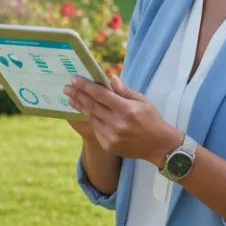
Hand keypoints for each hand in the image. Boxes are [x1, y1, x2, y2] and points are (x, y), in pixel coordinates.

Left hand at [63, 76, 180, 165]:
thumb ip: (124, 91)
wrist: (159, 146)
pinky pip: (95, 129)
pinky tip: (83, 112)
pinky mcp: (108, 145)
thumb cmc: (151, 119)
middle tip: (67, 88)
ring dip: (80, 107)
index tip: (75, 79)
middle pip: (92, 106)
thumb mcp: (142, 101)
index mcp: (126, 109)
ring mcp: (111, 136)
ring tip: (71, 99)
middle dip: (78, 95)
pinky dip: (89, 119)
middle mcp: (117, 123)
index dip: (86, 86)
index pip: (101, 94)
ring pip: (91, 118)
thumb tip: (110, 78)